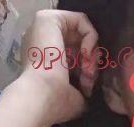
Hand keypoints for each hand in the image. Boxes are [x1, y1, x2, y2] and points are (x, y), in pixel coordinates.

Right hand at [18, 9, 99, 125]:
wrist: (41, 96)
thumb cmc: (55, 101)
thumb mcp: (74, 96)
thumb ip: (81, 87)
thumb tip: (89, 91)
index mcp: (45, 58)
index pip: (74, 56)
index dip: (86, 70)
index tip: (87, 87)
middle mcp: (43, 40)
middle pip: (79, 42)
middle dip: (91, 62)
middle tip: (89, 78)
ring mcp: (44, 28)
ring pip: (81, 32)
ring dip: (92, 52)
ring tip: (88, 70)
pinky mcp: (49, 18)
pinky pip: (81, 20)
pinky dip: (91, 38)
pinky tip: (86, 55)